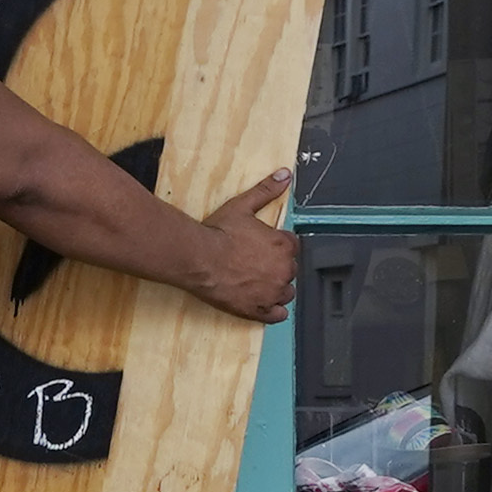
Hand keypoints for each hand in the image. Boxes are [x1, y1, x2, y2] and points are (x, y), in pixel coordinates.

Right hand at [186, 170, 298, 323]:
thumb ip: (266, 190)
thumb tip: (284, 175)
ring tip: (259, 281)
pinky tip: (266, 305)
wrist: (198, 258)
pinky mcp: (258, 310)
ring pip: (287, 292)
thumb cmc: (218, 234)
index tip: (266, 246)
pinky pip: (277, 315)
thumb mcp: (243, 206)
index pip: (293, 246)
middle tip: (257, 262)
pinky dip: (274, 311)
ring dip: (277, 287)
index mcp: (283, 245)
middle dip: (277, 266)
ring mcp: (272, 292)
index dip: (279, 245)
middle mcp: (283, 270)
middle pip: (290, 270)